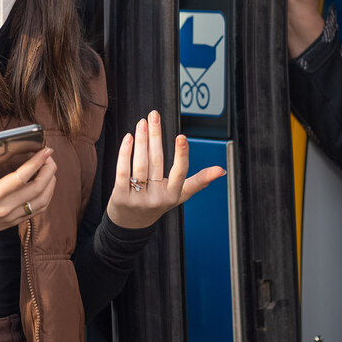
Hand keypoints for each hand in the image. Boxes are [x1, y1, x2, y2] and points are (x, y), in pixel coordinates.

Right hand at [0, 147, 55, 237]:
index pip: (20, 178)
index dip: (35, 163)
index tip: (44, 151)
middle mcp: (5, 208)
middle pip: (37, 188)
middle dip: (48, 170)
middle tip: (49, 155)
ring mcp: (11, 216)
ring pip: (42, 200)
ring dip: (51, 183)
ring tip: (50, 167)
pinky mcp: (14, 221)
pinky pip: (38, 209)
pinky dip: (47, 195)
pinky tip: (46, 184)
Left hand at [106, 111, 226, 229]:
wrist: (130, 225)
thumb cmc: (156, 204)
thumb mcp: (179, 195)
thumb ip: (198, 181)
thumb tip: (221, 170)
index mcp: (173, 195)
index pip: (180, 172)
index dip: (181, 155)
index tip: (182, 137)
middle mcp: (157, 198)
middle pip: (156, 162)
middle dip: (156, 136)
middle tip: (154, 116)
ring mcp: (138, 198)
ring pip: (140, 164)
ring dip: (141, 140)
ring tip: (142, 123)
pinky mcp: (120, 196)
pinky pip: (123, 171)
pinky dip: (125, 153)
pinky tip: (128, 138)